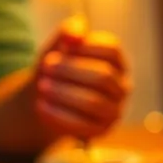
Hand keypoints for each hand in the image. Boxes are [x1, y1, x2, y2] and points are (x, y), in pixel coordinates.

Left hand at [34, 19, 129, 139]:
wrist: (47, 97)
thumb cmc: (59, 66)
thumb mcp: (60, 44)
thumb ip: (69, 31)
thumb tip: (74, 34)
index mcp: (118, 62)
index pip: (112, 50)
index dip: (86, 46)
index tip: (62, 46)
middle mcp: (122, 87)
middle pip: (103, 76)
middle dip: (71, 70)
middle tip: (46, 66)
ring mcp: (115, 111)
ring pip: (93, 102)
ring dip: (63, 93)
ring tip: (42, 86)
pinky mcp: (101, 131)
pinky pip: (82, 125)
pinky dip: (59, 115)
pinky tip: (40, 106)